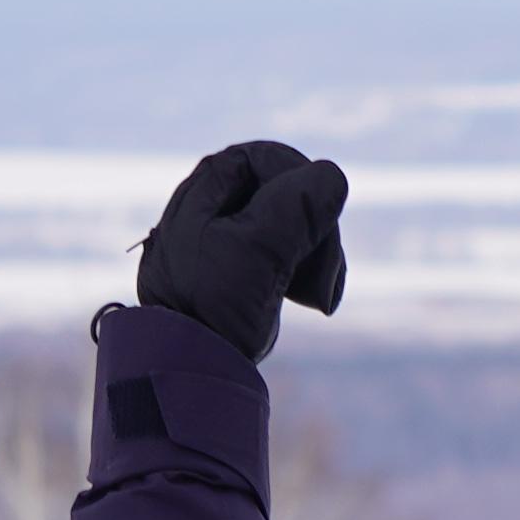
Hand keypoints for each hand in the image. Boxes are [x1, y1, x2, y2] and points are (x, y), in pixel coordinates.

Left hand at [134, 140, 352, 362]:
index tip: (320, 223)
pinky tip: (313, 301)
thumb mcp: (256, 251)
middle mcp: (217, 206)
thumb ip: (293, 208)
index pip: (270, 158)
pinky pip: (291, 254)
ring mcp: (233, 238)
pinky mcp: (248, 269)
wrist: (188, 361)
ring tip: (320, 298)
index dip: (303, 185)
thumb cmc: (212, 304)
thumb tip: (332, 175)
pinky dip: (310, 272)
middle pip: (290, 195)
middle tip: (324, 277)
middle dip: (318, 231)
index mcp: (207, 189)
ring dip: (320, 256)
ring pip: (297, 227)